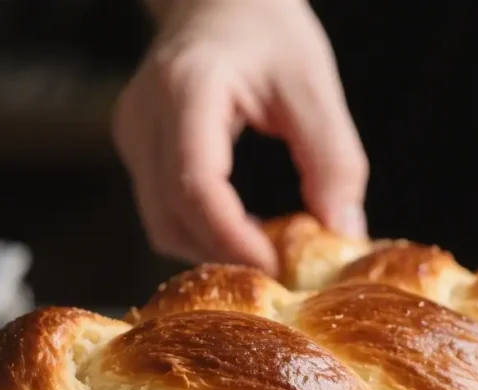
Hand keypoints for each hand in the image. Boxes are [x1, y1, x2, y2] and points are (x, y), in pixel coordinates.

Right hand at [112, 0, 368, 271]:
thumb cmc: (266, 28)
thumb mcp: (312, 83)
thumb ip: (333, 159)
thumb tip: (344, 233)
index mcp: (187, 89)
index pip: (196, 183)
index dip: (233, 237)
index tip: (276, 266)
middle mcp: (144, 116)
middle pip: (171, 215)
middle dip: (227, 254)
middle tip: (282, 274)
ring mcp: (133, 135)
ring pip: (162, 224)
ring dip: (212, 251)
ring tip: (267, 252)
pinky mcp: (137, 149)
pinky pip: (162, 211)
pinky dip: (202, 233)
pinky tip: (243, 232)